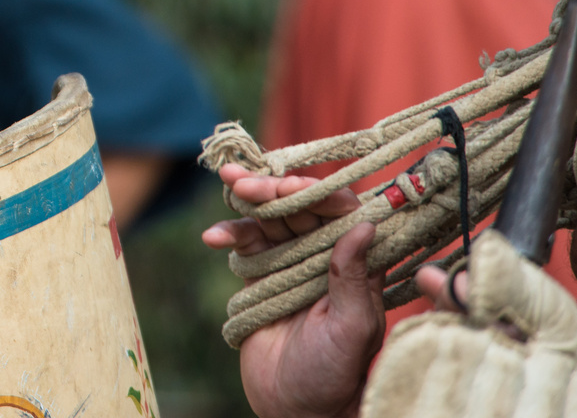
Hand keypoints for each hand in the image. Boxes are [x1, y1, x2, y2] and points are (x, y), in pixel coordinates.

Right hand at [203, 166, 382, 417]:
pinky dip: (228, 233)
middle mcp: (323, 255)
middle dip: (274, 187)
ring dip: (249, 198)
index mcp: (354, 264)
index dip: (317, 192)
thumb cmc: (334, 373)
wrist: (293, 407)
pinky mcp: (259, 275)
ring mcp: (290, 263)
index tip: (293, 186)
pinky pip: (244, 243)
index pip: (340, 212)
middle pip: (300, 206)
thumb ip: (353, 277)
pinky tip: (212, 236)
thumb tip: (364, 224)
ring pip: (270, 216)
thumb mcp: (351, 328)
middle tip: (248, 181)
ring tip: (230, 185)